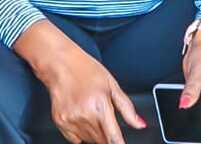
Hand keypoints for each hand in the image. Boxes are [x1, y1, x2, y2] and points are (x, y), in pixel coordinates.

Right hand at [15, 21, 144, 143]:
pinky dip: (81, 132)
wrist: (60, 63)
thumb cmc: (86, 70)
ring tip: (90, 110)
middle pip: (102, 140)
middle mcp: (85, 116)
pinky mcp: (60, 123)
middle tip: (103, 115)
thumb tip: (140, 124)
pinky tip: (80, 114)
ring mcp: (71, 121)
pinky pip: (75, 139)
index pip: (113, 138)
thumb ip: (127, 107)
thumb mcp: (111, 84)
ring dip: (94, 132)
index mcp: (100, 105)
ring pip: (90, 140)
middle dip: (107, 133)